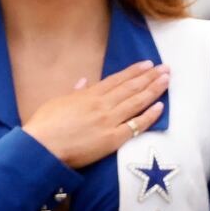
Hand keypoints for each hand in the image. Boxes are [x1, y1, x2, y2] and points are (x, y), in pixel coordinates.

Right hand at [23, 61, 169, 169]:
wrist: (42, 146)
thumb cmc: (45, 125)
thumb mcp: (58, 101)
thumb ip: (75, 92)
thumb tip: (84, 81)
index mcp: (89, 94)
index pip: (117, 80)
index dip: (134, 71)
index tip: (147, 64)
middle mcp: (102, 104)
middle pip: (131, 87)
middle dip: (150, 76)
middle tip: (165, 68)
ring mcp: (109, 121)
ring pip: (137, 102)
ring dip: (154, 89)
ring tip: (167, 80)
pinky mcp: (112, 139)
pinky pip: (136, 125)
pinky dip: (149, 115)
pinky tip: (160, 106)